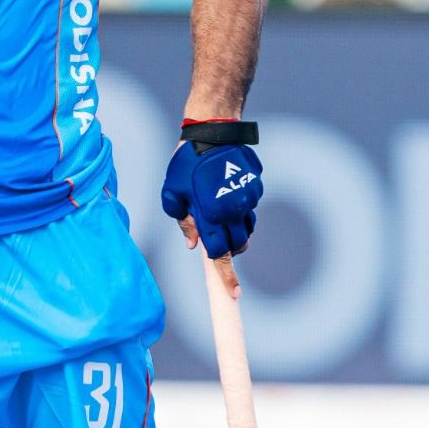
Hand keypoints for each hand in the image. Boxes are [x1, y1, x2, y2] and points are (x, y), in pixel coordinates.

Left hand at [160, 139, 262, 298]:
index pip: (220, 254)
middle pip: (236, 246)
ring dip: (235, 233)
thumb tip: (193, 244)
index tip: (233, 294)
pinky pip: (250, 210)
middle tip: (215, 242)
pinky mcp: (256, 190)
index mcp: (210, 214)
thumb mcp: (172, 191)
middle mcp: (233, 211)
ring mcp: (247, 201)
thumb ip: (181, 220)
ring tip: (218, 217)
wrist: (213, 133)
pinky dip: (240, 212)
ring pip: (246, 230)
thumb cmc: (186, 162)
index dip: (226, 276)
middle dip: (228, 251)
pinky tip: (226, 195)